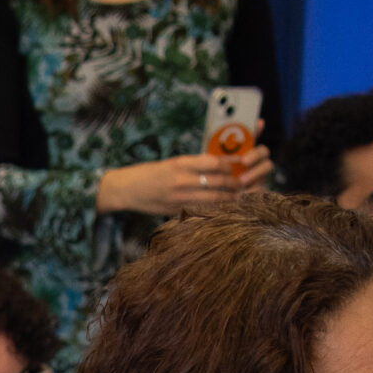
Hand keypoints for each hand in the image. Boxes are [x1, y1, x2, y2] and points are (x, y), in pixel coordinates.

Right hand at [97, 144, 272, 216]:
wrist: (125, 189)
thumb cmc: (149, 173)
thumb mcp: (172, 163)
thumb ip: (193, 165)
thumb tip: (219, 166)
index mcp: (181, 163)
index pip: (214, 162)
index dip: (231, 164)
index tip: (243, 163)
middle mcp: (181, 180)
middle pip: (218, 182)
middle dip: (236, 183)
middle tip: (247, 183)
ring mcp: (179, 197)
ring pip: (213, 198)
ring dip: (230, 198)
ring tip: (242, 197)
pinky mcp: (176, 210)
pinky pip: (202, 210)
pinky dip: (216, 209)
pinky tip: (226, 209)